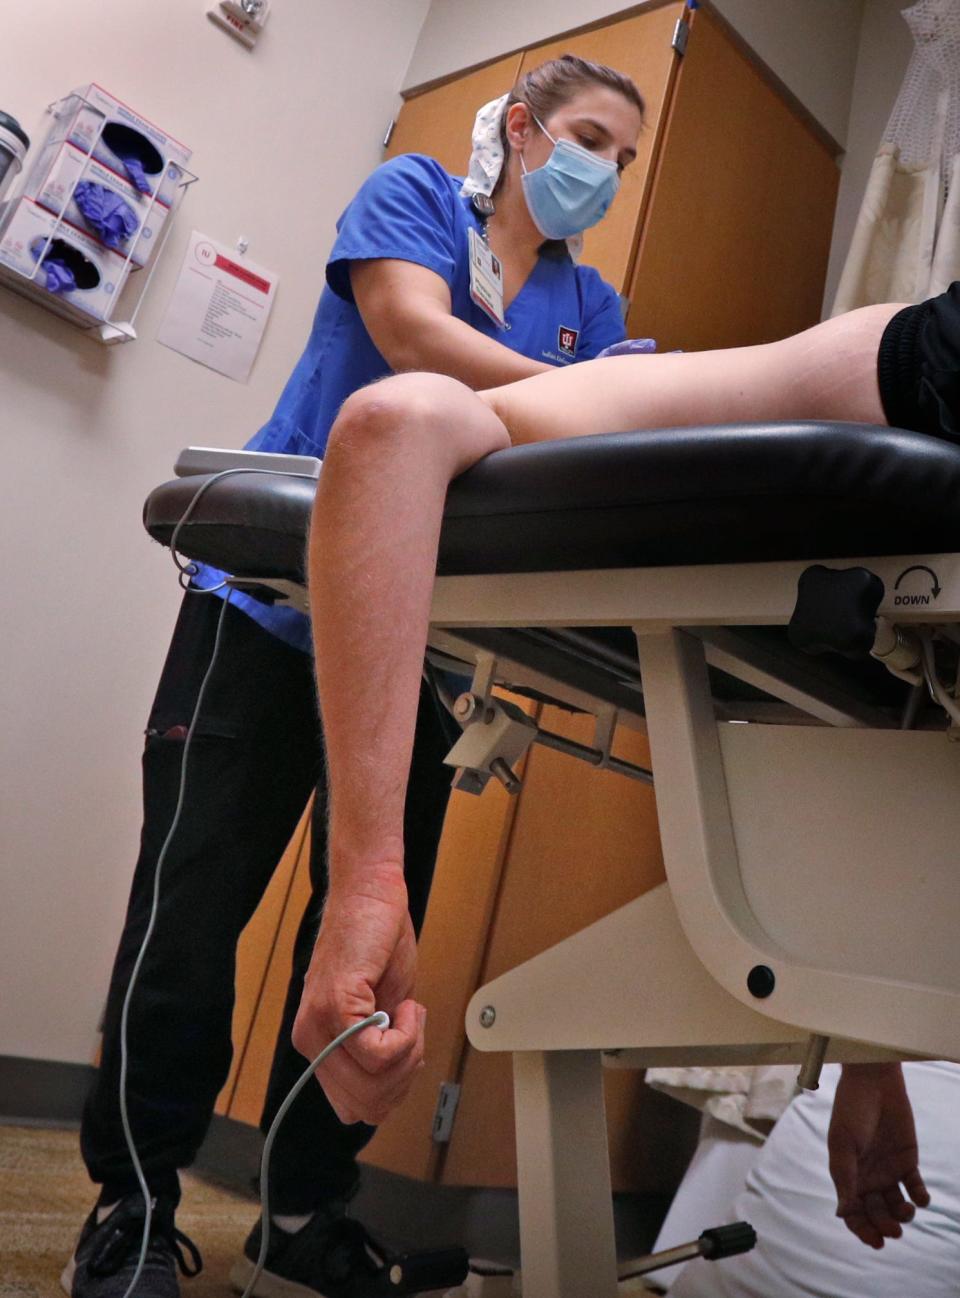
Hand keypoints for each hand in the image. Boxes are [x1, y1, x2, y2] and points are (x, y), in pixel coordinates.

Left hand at [292, 866, 425, 1125]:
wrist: (371, 893)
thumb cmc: (379, 942)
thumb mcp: (382, 1010)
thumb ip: (379, 1051)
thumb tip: (390, 1091)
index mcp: (319, 1046)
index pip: (354, 1108)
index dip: (394, 1092)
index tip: (409, 1053)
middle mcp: (311, 1041)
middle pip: (366, 1104)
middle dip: (405, 1077)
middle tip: (415, 1034)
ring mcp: (319, 1024)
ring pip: (374, 1083)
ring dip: (408, 1054)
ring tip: (410, 1015)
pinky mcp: (335, 1004)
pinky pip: (377, 1053)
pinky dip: (406, 1036)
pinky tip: (408, 1006)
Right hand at [828, 1063, 929, 1248]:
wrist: (874, 1083)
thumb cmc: (851, 1110)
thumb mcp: (843, 1145)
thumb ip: (845, 1179)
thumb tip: (842, 1214)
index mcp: (848, 1176)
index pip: (854, 1213)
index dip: (862, 1230)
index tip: (876, 1241)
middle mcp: (868, 1177)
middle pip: (876, 1214)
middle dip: (885, 1227)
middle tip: (894, 1230)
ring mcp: (888, 1170)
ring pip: (897, 1206)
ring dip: (903, 1215)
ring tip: (907, 1210)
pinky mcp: (907, 1161)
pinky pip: (916, 1188)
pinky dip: (921, 1198)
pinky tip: (920, 1198)